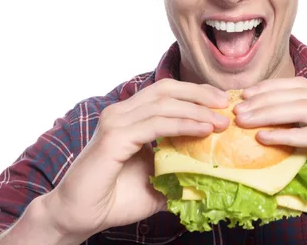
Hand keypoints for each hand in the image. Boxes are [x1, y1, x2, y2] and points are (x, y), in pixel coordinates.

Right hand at [42, 79, 230, 241]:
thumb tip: (213, 170)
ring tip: (220, 120)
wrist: (80, 217)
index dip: (195, 93)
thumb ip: (180, 168)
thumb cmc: (116, 199)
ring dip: (196, 109)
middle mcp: (121, 112)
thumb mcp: (158, 180)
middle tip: (226, 103)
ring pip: (163, 104)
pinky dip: (183, 124)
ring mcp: (115, 122)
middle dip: (200, 93)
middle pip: (166, 89)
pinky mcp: (114, 138)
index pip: (166, 92)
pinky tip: (202, 129)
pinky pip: (156, 124)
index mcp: (130, 116)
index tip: (222, 102)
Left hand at [233, 77, 306, 226]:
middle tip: (236, 108)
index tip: (244, 97)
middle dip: (264, 98)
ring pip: (305, 108)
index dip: (272, 88)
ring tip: (244, 120)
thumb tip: (266, 162)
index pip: (302, 88)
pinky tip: (266, 138)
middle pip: (300, 93)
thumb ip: (302, 160)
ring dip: (270, 112)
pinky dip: (289, 134)